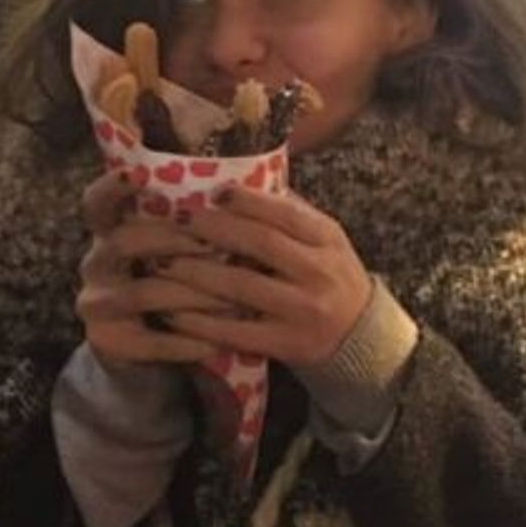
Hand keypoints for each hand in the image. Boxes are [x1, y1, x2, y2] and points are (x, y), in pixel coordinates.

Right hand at [76, 170, 233, 366]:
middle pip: (124, 241)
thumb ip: (194, 225)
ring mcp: (97, 302)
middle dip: (172, 241)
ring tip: (234, 300)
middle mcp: (96, 262)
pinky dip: (186, 342)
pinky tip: (216, 342)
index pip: (98, 202)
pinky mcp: (107, 341)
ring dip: (192, 295)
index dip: (112, 186)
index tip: (136, 173)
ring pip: (143, 292)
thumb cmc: (174, 284)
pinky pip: (150, 341)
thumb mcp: (176, 251)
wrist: (147, 349)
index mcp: (110, 231)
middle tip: (216, 245)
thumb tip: (249, 196)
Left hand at [161, 186, 374, 371]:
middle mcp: (317, 272)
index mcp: (327, 239)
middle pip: (261, 243)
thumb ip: (291, 214)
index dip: (246, 200)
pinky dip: (202, 323)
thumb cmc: (331, 278)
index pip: (284, 213)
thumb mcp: (325, 241)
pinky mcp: (286, 344)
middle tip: (180, 220)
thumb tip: (240, 182)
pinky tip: (174, 314)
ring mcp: (302, 310)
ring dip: (198, 273)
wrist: (361, 337)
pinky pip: (236, 332)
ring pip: (242, 286)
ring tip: (164, 262)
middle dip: (215, 229)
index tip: (214, 192)